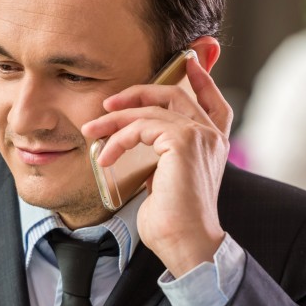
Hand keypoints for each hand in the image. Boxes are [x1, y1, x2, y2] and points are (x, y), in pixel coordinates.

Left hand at [82, 42, 231, 276]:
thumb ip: (161, 160)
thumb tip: (139, 152)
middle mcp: (211, 136)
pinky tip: (105, 155)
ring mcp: (199, 136)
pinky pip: (142, 125)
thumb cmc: (173, 223)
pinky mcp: (182, 142)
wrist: (185, 243)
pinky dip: (118, 137)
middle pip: (176, 95)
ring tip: (92, 131)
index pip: (213, 102)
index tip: (187, 62)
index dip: (202, 80)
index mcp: (213, 145)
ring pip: (152, 109)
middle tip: (108, 103)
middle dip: (139, 92)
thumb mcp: (166, 182)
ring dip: (115, 119)